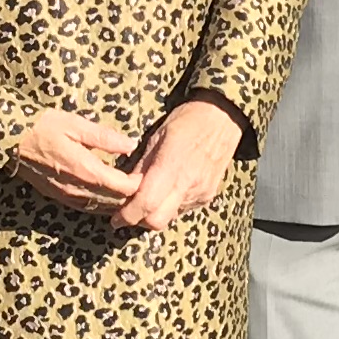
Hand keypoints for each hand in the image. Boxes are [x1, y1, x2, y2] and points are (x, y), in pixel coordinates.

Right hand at [11, 107, 142, 209]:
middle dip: (130, 196)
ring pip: (101, 208)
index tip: (146, 173)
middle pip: (114, 202)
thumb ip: (105, 137)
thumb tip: (130, 144)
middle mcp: (78, 189)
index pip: (122, 187)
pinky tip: (107, 195)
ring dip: (116, 202)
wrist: (9, 140)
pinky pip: (86, 207)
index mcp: (86, 170)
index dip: (138, 183)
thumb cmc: (43, 127)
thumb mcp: (76, 124)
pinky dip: (101, 204)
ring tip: (129, 191)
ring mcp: (66, 196)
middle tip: (142, 183)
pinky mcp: (58, 197)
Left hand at [116, 98, 242, 233]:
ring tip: (148, 197)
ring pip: (169, 217)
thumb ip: (141, 166)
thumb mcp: (157, 136)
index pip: (146, 204)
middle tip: (127, 212)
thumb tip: (125, 188)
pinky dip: (170, 206)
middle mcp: (188, 184)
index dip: (127, 215)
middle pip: (157, 221)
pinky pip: (183, 210)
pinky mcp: (208, 196)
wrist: (223, 117)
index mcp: (172, 166)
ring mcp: (200, 192)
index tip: (115, 219)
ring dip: (155, 213)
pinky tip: (167, 191)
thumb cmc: (187, 120)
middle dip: (139, 220)